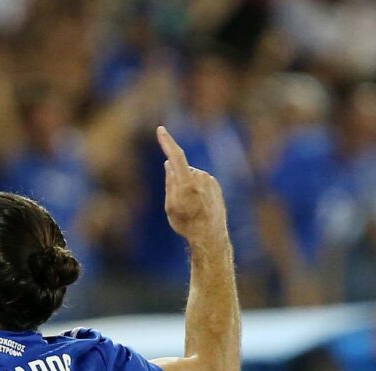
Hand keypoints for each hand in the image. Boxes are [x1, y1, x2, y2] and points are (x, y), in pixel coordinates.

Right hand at [158, 126, 226, 241]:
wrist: (210, 235)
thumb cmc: (186, 223)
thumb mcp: (170, 206)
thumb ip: (169, 182)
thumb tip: (168, 164)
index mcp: (186, 182)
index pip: (175, 156)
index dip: (167, 142)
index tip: (160, 129)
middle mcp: (199, 177)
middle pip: (181, 170)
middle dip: (176, 179)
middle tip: (178, 203)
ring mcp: (209, 180)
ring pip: (191, 176)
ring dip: (187, 186)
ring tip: (190, 207)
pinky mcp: (215, 185)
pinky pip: (200, 182)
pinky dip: (196, 190)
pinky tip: (199, 206)